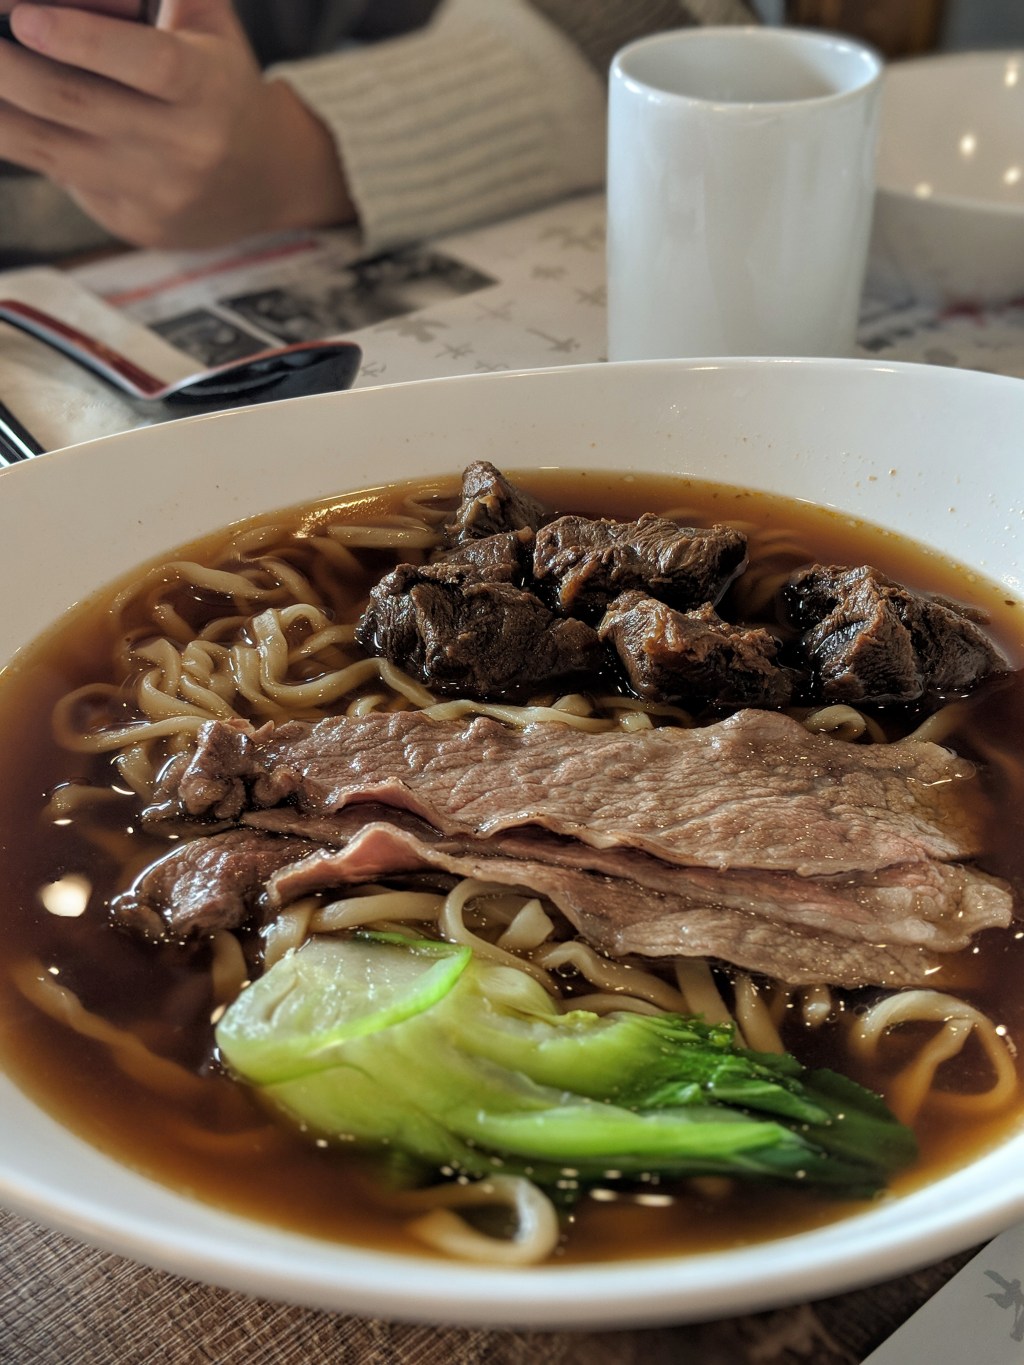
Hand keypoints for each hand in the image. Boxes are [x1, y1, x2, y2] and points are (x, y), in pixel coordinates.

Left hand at [0, 0, 355, 247]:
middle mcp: (185, 147)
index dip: (85, 40)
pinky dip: (18, 139)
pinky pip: (59, 176)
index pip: (150, 64)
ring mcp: (156, 191)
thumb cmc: (221, 83)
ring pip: (50, 149)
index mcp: (210, 88)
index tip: (27, 18)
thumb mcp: (207, 22)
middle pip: (76, 103)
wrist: (265, 181)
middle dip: (7, 65)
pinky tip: (3, 110)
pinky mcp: (131, 220)